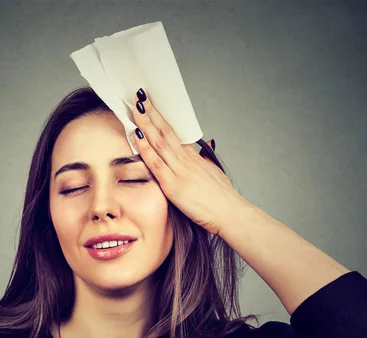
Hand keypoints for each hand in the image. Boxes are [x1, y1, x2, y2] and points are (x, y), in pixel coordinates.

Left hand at [131, 88, 244, 236]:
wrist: (230, 213)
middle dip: (152, 112)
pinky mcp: (173, 185)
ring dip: (146, 123)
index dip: (161, 119)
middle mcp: (186, 160)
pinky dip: (145, 148)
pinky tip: (137, 135)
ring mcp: (179, 171)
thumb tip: (204, 150)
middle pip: (165, 131)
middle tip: (140, 95)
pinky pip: (156, 163)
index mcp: (194, 158)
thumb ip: (205, 161)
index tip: (151, 106)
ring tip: (136, 107)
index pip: (174, 133)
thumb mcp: (214, 173)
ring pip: (159, 142)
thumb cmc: (223, 198)